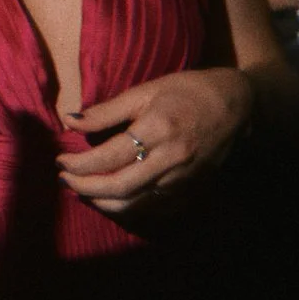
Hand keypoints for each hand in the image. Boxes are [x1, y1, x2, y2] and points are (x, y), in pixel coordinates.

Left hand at [55, 67, 253, 214]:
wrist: (238, 106)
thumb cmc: (188, 91)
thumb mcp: (145, 90)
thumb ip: (107, 110)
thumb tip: (69, 121)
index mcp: (157, 129)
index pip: (108, 157)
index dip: (79, 164)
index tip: (60, 161)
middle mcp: (171, 159)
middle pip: (119, 186)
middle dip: (85, 188)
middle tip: (64, 180)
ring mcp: (184, 178)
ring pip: (136, 203)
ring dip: (103, 202)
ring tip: (82, 191)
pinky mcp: (192, 189)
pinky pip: (155, 209)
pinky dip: (129, 209)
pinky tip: (112, 200)